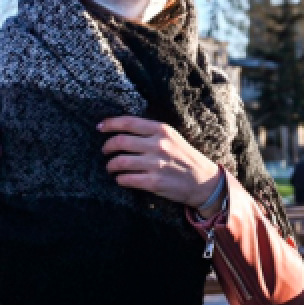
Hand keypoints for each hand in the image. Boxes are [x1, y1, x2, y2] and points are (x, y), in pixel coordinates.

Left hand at [100, 117, 221, 211]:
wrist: (203, 181)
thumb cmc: (185, 157)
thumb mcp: (172, 137)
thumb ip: (151, 132)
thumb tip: (123, 130)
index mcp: (162, 130)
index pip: (128, 122)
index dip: (110, 124)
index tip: (100, 127)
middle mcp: (158, 145)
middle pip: (120, 141)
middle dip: (107, 147)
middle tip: (105, 151)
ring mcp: (155, 164)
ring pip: (119, 162)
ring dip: (110, 165)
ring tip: (111, 167)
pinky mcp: (154, 182)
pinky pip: (126, 179)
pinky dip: (120, 179)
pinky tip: (122, 179)